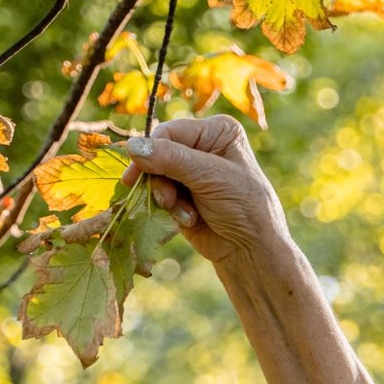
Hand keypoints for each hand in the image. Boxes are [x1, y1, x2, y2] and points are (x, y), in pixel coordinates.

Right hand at [121, 115, 290, 270]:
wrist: (252, 251)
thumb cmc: (243, 207)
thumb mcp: (209, 176)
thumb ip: (171, 159)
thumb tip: (131, 145)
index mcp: (217, 132)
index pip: (171, 132)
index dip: (151, 150)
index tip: (137, 173)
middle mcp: (204, 148)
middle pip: (159, 153)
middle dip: (158, 177)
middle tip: (164, 198)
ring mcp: (192, 174)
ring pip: (157, 176)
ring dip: (166, 196)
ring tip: (183, 211)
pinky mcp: (184, 197)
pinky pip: (162, 196)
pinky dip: (171, 209)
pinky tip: (191, 219)